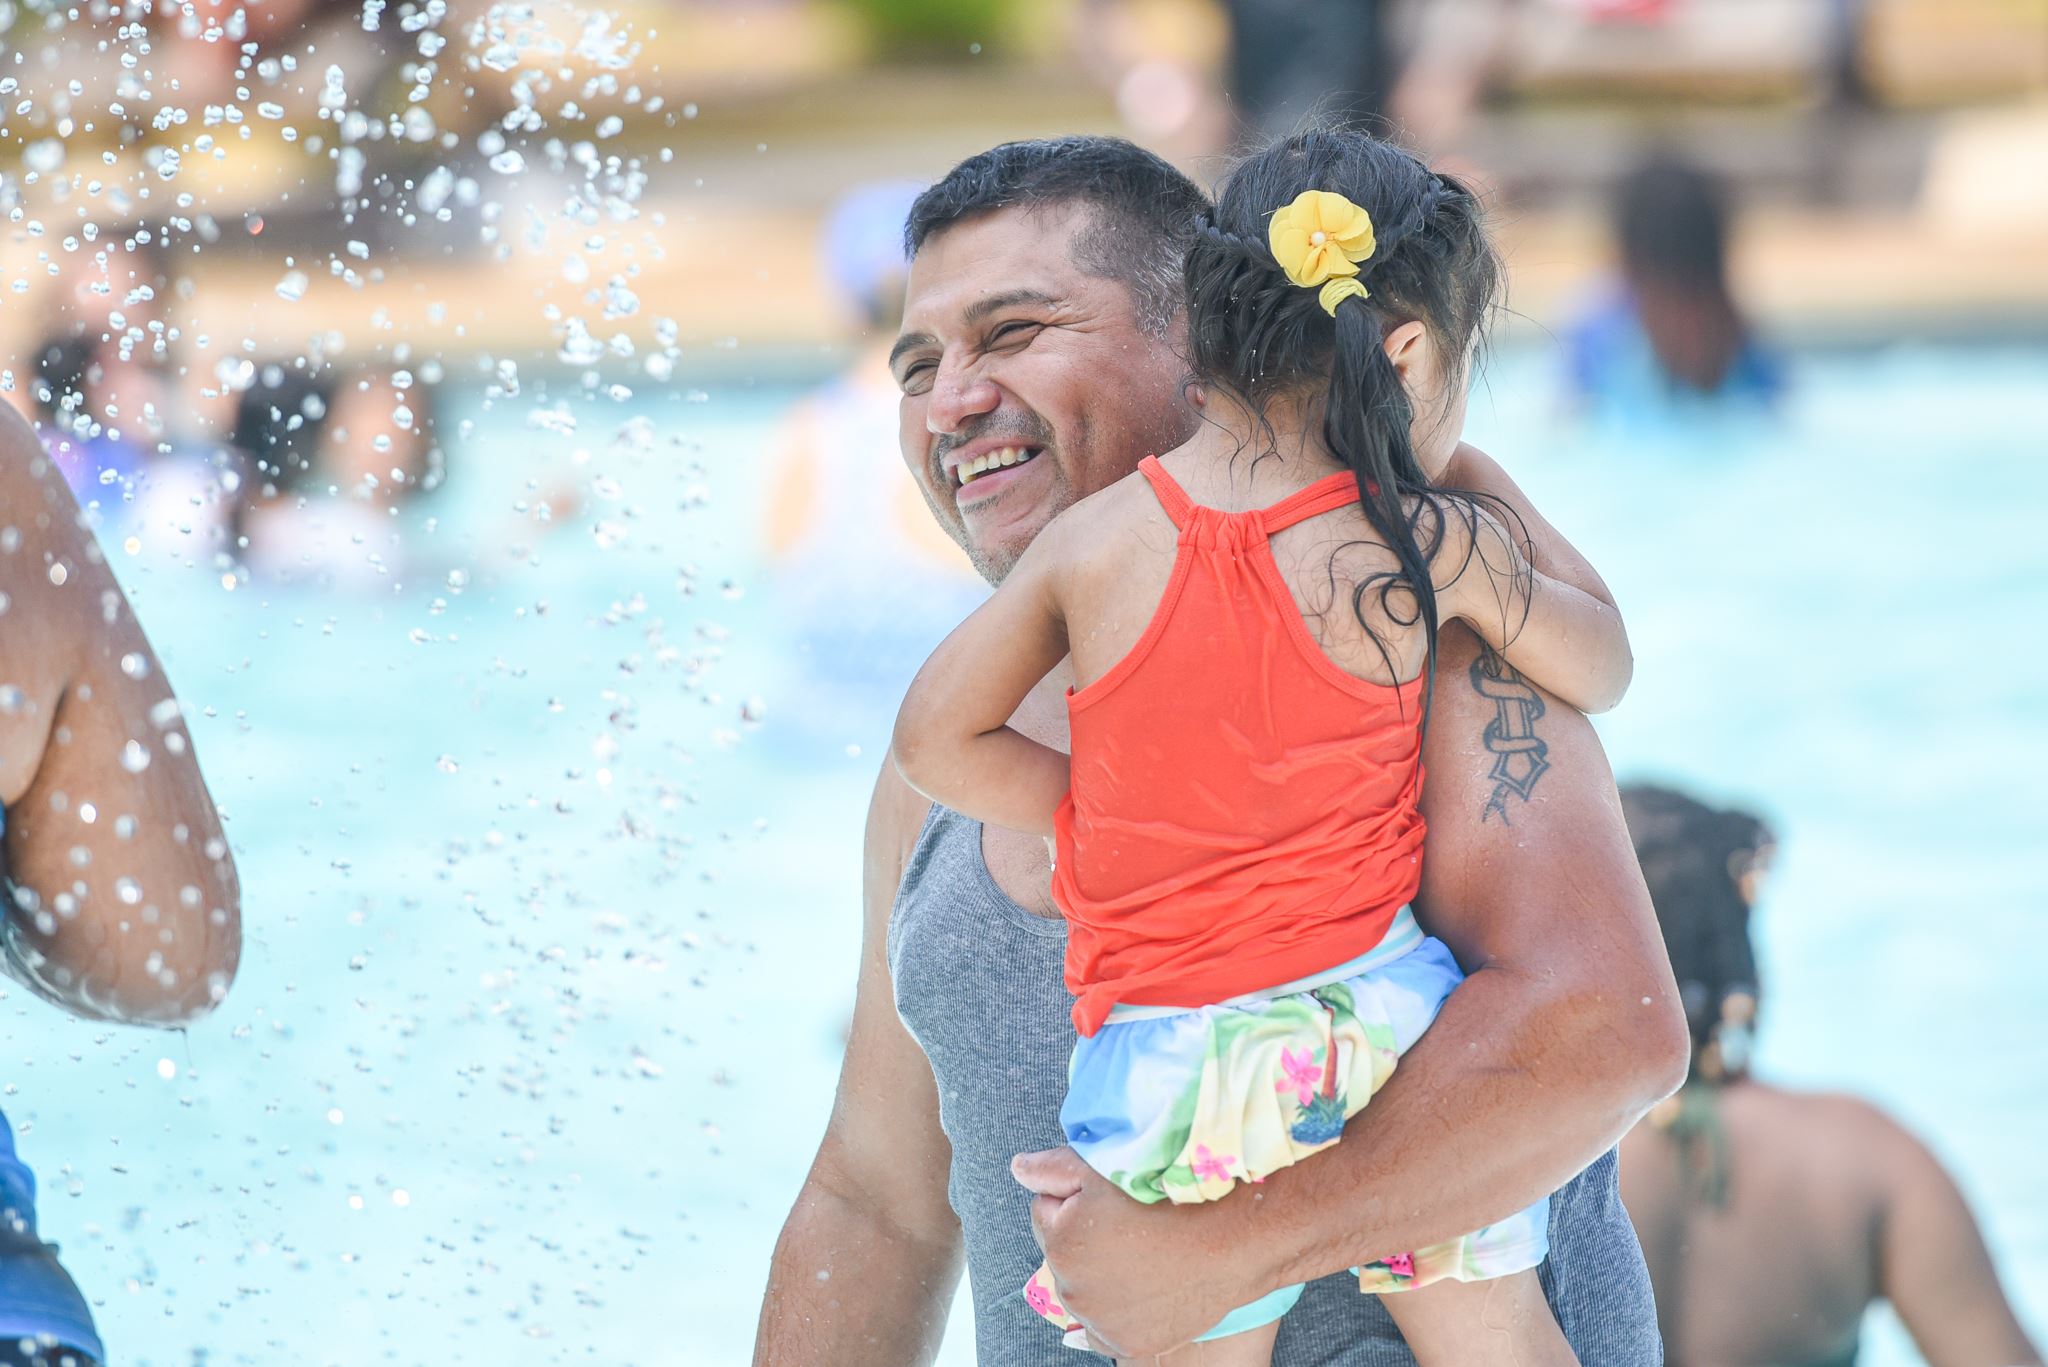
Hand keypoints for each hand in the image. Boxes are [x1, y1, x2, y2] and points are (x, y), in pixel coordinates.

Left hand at [1011, 1146, 1255, 1357]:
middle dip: (1086, 1238)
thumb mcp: (1103, 1166)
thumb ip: (1052, 1168)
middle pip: (1065, 1254)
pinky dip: (1117, 1311)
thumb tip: (1019, 1170)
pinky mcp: (1129, 1344)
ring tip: (1143, 1252)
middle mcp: (1072, 1290)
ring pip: (1087, 1290)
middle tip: (1130, 1224)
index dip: (1075, 1198)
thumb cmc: (1169, 1195)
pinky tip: (1137, 1293)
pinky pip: (1106, 1330)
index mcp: (1059, 1242)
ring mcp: (1101, 1324)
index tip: (1110, 1196)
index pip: (1047, 1212)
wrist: (1232, 1237)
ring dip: (1102, 1275)